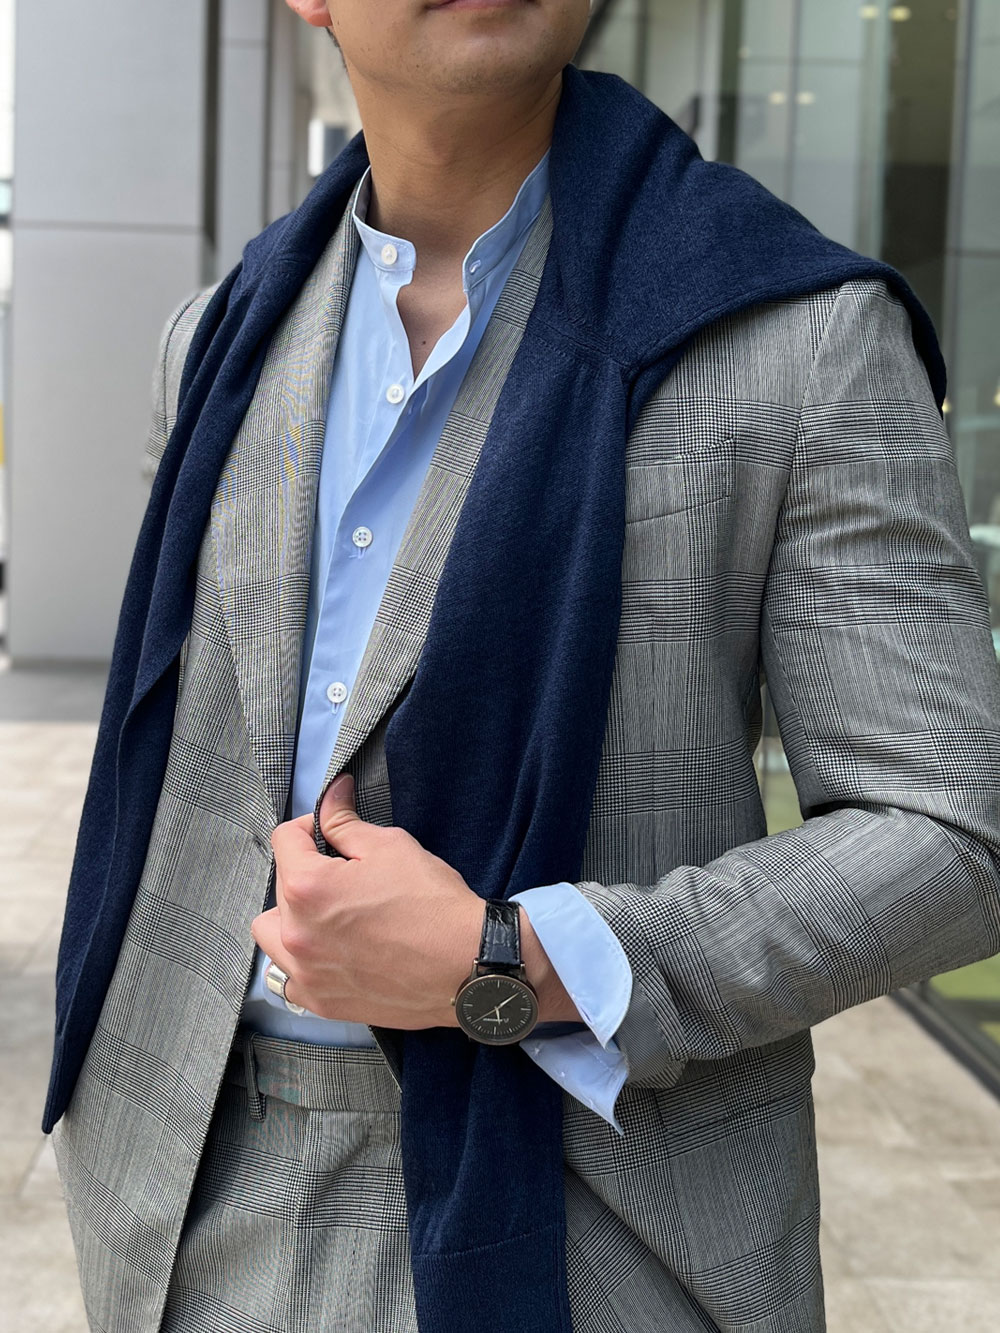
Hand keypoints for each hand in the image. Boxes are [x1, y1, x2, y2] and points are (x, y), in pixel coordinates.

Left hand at [251, 774, 481, 1028]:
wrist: (466, 966)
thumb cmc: (432, 904)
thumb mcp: (391, 846)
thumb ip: (346, 822)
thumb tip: (331, 794)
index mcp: (308, 887)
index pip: (284, 839)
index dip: (311, 827)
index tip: (334, 834)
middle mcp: (296, 933)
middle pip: (280, 886)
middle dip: (306, 873)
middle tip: (344, 877)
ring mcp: (305, 973)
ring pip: (272, 935)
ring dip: (291, 919)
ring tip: (327, 917)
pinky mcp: (321, 1002)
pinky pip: (287, 979)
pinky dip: (299, 964)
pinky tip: (328, 954)